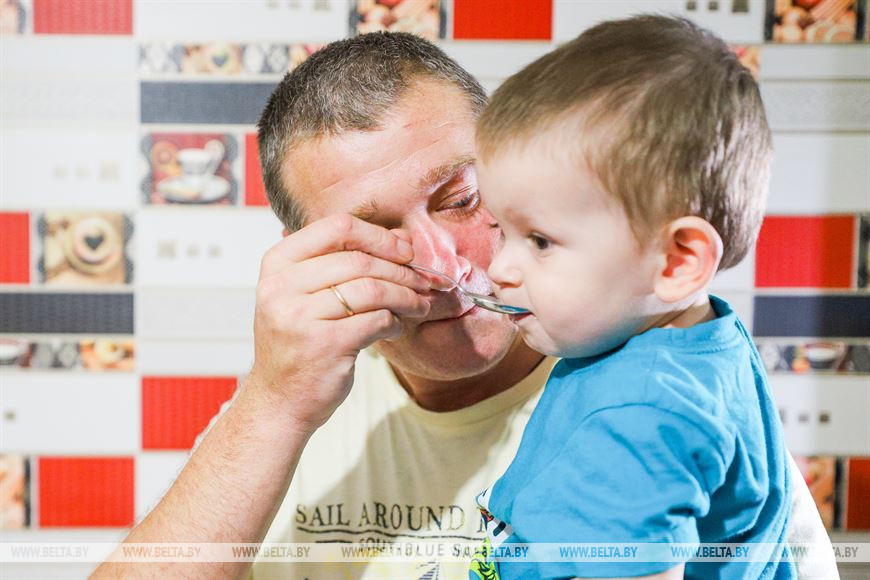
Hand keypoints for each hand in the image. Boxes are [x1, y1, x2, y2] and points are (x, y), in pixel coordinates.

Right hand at [248, 214, 430, 431]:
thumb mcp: (306, 294)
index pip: (337, 228)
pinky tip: (396, 327)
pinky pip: (376, 320)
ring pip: (372, 289)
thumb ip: (343, 262)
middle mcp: (282, 287)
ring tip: (418, 305)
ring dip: (405, 296)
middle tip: (422, 282)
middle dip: (400, 270)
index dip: (379, 237)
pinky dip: (394, 322)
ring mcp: (299, 316)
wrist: (280, 400)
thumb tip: (401, 238)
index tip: (405, 251)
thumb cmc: (300, 342)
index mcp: (277, 264)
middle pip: (359, 259)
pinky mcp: (323, 345)